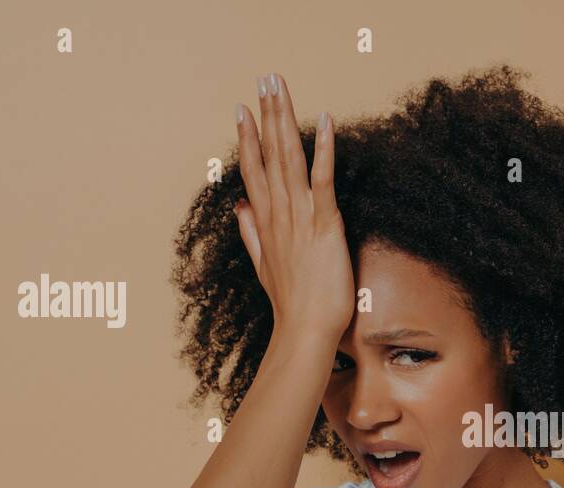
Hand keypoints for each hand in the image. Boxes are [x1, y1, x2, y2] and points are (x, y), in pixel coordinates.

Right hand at [234, 73, 354, 343]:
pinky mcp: (323, 223)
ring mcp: (299, 217)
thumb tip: (239, 208)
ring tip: (280, 88)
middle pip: (269, 154)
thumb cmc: (292, 306)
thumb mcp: (264, 267)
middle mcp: (278, 213)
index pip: (254, 171)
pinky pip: (322, 179)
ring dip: (285, 120)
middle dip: (266, 115)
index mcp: (266, 222)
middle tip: (264, 79)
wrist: (305, 332)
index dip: (248, 139)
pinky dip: (323, 149)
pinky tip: (324, 121)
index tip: (242, 109)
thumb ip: (251, 234)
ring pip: (289, 158)